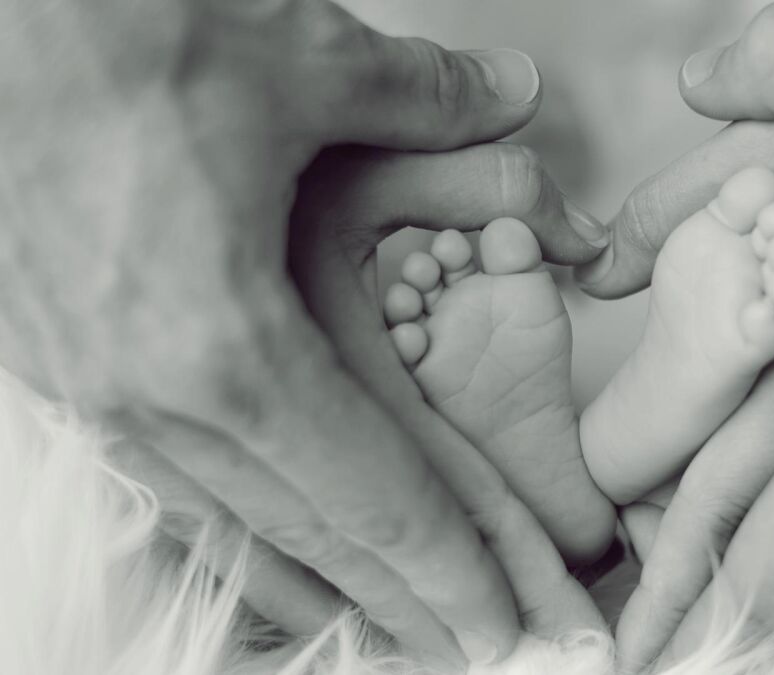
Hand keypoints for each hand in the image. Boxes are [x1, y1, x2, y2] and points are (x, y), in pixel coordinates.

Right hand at [0, 0, 605, 667]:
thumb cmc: (116, 31)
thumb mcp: (301, 59)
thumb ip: (429, 100)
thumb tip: (515, 93)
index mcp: (229, 347)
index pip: (376, 495)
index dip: (455, 567)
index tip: (507, 625)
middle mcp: (152, 396)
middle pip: (311, 536)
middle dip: (404, 603)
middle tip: (476, 651)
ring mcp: (92, 390)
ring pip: (230, 526)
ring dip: (319, 585)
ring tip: (387, 629)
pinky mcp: (54, 364)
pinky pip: (164, 483)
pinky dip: (233, 531)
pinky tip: (264, 552)